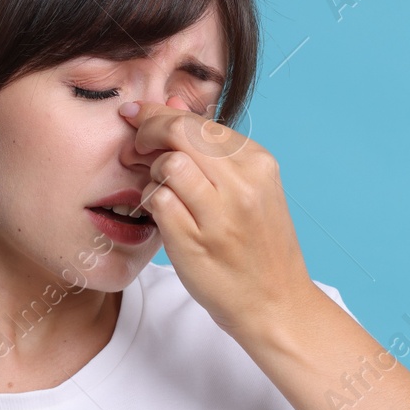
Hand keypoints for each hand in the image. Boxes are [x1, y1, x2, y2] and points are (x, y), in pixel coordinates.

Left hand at [118, 96, 315, 340]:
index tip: (138, 114)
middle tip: (134, 144)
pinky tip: (158, 211)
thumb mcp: (250, 190)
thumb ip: (213, 151)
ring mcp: (220, 214)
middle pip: (181, 132)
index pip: (201, 121)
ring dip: (151, 170)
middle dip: (148, 130)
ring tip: (155, 185)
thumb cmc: (257, 247)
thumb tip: (173, 106)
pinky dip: (149, 200)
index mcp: (258, 163)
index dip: (161, 113)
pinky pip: (157, 200)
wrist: (276, 303)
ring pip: (168, 163)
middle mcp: (243, 184)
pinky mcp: (195, 241)